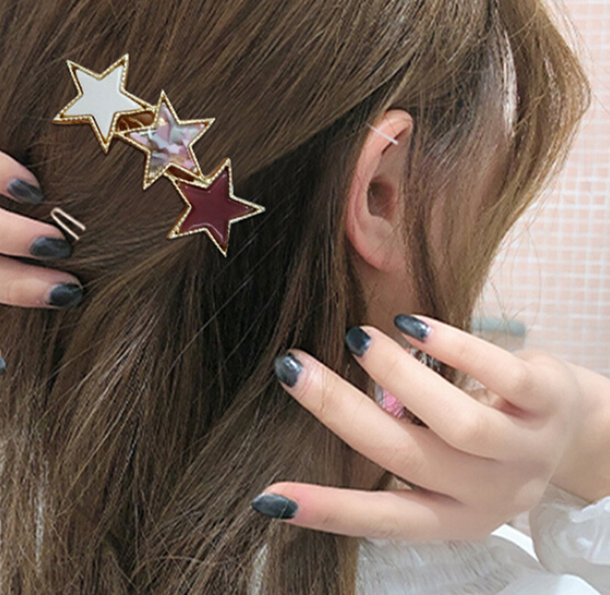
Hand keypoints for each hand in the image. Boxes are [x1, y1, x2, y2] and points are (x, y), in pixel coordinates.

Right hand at [252, 315, 584, 540]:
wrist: (576, 426)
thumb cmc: (490, 437)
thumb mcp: (448, 459)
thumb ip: (404, 442)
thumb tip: (354, 405)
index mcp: (456, 514)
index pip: (385, 520)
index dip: (328, 509)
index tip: (270, 496)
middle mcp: (489, 492)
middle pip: (407, 458)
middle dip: (340, 411)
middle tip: (292, 368)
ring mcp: (524, 449)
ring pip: (457, 425)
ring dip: (398, 379)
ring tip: (358, 340)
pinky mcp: (546, 402)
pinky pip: (500, 377)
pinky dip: (452, 349)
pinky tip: (412, 325)